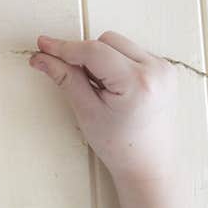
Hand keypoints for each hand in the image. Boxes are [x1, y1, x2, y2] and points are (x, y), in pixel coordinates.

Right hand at [29, 31, 176, 184]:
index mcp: (138, 82)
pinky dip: (115, 62)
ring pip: (118, 44)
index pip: (93, 51)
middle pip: (107, 41)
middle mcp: (157, 70)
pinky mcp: (165, 70)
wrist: (148, 166)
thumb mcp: (86, 111)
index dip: (64, 48)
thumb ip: (65, 78)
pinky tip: (115, 87)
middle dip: (86, 56)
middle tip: (82, 84)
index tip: (43, 45)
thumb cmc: (119, 146)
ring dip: (101, 58)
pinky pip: (130, 52)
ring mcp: (164, 68)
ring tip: (101, 88)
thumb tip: (41, 57)